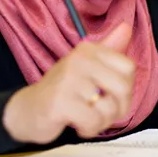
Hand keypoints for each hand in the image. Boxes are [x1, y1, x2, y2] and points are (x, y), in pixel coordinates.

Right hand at [3, 23, 134, 143]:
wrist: (28, 108)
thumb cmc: (64, 89)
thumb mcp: (88, 66)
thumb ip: (109, 49)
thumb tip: (126, 27)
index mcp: (89, 49)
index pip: (129, 67)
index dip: (126, 88)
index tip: (112, 95)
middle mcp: (80, 59)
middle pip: (123, 88)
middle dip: (118, 108)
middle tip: (103, 112)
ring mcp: (70, 79)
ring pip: (109, 107)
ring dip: (102, 121)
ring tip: (89, 118)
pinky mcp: (61, 102)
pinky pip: (93, 121)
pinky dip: (89, 129)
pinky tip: (78, 125)